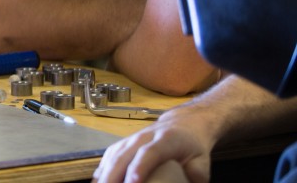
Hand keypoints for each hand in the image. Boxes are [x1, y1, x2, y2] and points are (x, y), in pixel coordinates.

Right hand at [94, 115, 213, 182]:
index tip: (133, 182)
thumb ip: (195, 177)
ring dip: (105, 175)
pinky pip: (108, 157)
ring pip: (113, 156)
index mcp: (165, 140)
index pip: (149, 153)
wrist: (182, 124)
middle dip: (114, 176)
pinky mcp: (123, 144)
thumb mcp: (201, 162)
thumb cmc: (192, 146)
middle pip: (124, 156)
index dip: (139, 167)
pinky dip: (102, 171)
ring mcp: (130, 139)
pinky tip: (99, 181)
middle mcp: (143, 137)